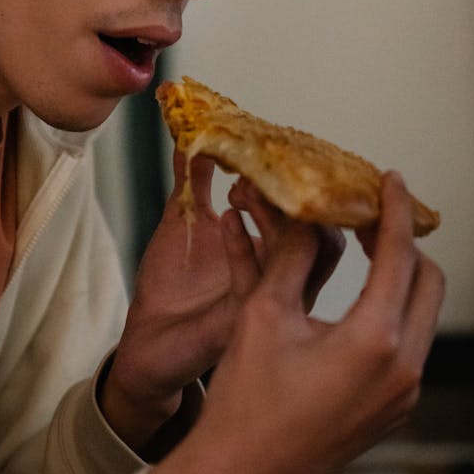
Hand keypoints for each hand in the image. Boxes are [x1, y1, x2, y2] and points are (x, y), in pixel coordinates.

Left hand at [100, 150, 343, 447]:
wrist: (146, 341)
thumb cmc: (173, 286)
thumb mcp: (183, 220)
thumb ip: (193, 178)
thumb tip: (193, 132)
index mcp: (277, 249)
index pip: (315, 213)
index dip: (305, 182)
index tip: (275, 154)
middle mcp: (285, 274)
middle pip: (326, 232)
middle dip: (297, 196)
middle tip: (256, 173)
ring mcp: (273, 298)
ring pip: (308, 256)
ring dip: (277, 216)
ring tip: (240, 191)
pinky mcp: (250, 316)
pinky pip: (265, 280)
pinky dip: (246, 243)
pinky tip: (224, 219)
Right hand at [148, 171, 444, 473]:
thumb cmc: (245, 401)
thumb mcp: (262, 316)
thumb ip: (290, 257)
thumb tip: (305, 213)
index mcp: (375, 341)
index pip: (399, 255)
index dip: (394, 210)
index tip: (391, 179)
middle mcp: (403, 368)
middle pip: (428, 282)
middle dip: (404, 244)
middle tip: (369, 217)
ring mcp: (404, 394)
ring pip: (422, 314)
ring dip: (400, 278)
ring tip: (363, 251)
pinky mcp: (393, 410)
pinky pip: (409, 345)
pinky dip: (392, 312)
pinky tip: (357, 300)